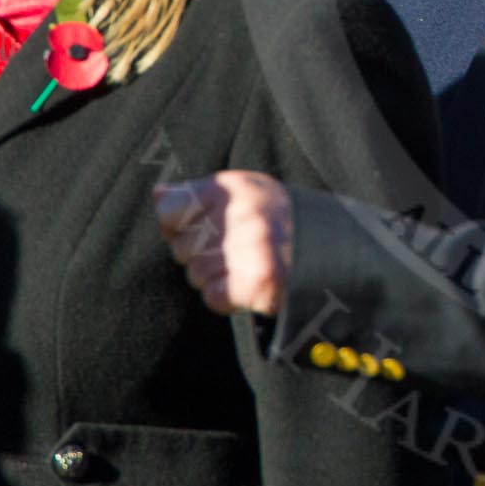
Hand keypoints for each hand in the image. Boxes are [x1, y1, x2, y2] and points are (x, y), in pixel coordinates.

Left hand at [154, 172, 292, 316]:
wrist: (327, 249)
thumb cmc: (280, 217)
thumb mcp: (244, 189)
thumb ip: (198, 192)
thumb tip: (157, 195)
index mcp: (233, 188)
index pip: (168, 211)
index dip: (178, 224)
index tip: (199, 225)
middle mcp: (240, 215)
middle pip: (181, 248)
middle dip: (200, 253)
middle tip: (234, 248)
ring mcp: (248, 250)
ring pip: (196, 275)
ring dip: (215, 276)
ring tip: (245, 264)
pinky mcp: (256, 282)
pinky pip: (213, 297)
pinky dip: (226, 296)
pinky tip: (248, 282)